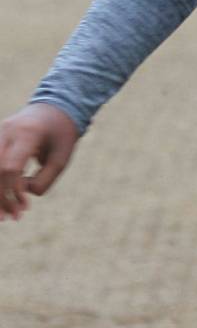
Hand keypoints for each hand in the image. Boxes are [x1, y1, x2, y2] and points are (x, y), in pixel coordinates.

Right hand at [0, 103, 79, 220]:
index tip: (25, 207)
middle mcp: (7, 130)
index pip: (11, 167)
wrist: (53, 110)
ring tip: (4, 216)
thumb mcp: (61, 160)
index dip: (14, 190)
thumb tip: (24, 194)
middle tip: (13, 217)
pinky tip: (2, 201)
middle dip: (2, 196)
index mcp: (27, 133)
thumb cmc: (61, 136)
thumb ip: (45, 179)